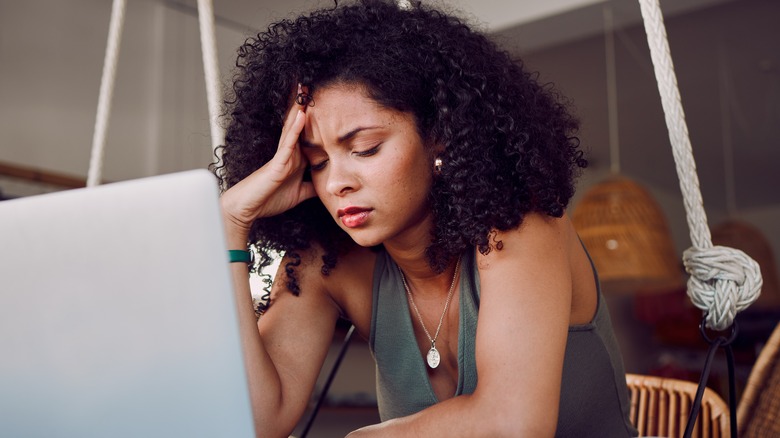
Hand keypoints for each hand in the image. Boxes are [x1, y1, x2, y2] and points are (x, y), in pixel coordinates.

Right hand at [220, 84, 316, 239]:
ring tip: (305, 87)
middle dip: (305, 103)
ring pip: (293, 126)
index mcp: (295, 157)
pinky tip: (302, 114)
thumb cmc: (268, 199)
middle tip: (312, 82)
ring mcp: (282, 155)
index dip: (314, 116)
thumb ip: (311, 187)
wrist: (248, 209)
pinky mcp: (277, 162)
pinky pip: (288, 142)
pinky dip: (296, 128)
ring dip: (299, 107)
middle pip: (299, 123)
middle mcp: (289, 152)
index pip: (307, 133)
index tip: (322, 99)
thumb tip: (326, 186)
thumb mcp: (299, 194)